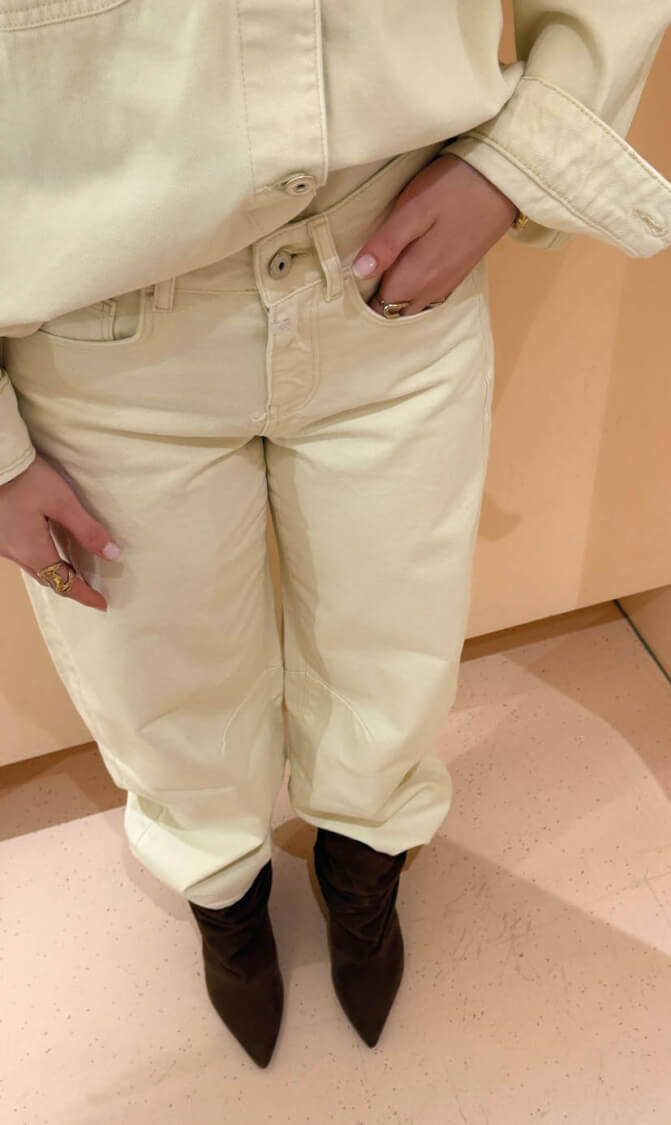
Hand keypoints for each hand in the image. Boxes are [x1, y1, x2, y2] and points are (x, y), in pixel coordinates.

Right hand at [0, 454, 121, 610]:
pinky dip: (41, 562)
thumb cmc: (26, 478)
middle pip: (48, 579)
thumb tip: (113, 555)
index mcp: (33, 551)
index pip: (64, 583)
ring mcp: (3, 545)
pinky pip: (23, 557)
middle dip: (71, 588)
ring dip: (55, 575)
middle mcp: (15, 554)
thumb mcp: (62, 502)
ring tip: (75, 574)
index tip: (102, 604)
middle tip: (92, 592)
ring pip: (34, 569)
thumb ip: (87, 530)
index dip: (85, 595)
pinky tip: (48, 552)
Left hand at [352, 152, 517, 315]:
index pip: (380, 306)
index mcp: (417, 276)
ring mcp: (449, 282)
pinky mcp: (459, 272)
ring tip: (381, 274)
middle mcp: (433, 288)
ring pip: (414, 305)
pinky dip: (415, 292)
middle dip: (378, 301)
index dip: (362, 299)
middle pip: (396, 310)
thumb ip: (387, 244)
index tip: (349, 283)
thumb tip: (359, 273)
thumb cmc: (454, 187)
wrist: (505, 180)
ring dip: (397, 297)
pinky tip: (409, 272)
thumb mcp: (414, 209)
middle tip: (361, 277)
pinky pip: (430, 296)